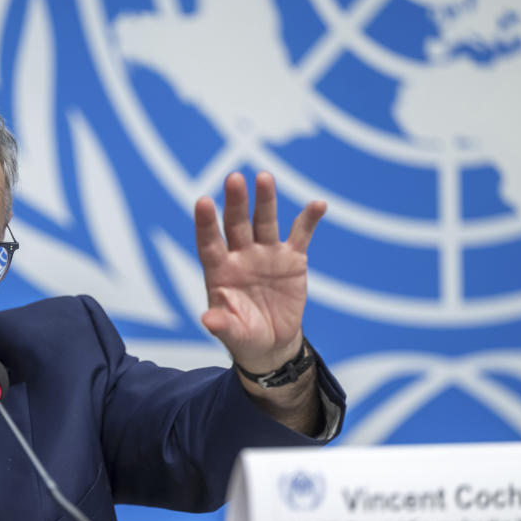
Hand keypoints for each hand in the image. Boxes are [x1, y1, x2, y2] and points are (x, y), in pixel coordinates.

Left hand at [195, 171, 325, 374]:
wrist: (271, 343)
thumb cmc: (244, 335)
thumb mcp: (232, 333)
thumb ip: (222, 324)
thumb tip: (208, 319)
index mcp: (220, 270)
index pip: (209, 242)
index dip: (206, 223)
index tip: (203, 201)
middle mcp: (241, 255)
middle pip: (236, 224)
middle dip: (236, 202)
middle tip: (234, 178)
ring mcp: (267, 253)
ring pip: (265, 221)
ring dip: (265, 200)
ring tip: (264, 177)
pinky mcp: (292, 259)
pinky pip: (301, 235)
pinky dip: (309, 220)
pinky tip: (318, 205)